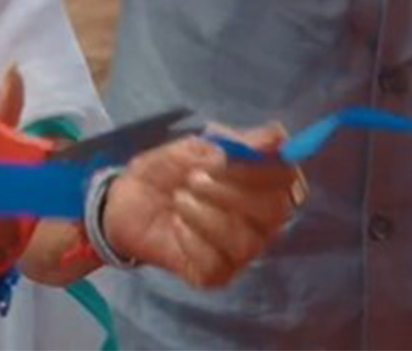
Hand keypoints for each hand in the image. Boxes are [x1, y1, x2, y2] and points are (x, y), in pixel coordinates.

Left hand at [103, 124, 305, 288]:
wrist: (123, 203)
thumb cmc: (164, 173)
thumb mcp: (189, 148)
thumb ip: (232, 143)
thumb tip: (275, 137)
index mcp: (260, 186)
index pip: (287, 180)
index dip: (261, 167)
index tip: (224, 157)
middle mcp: (260, 221)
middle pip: (274, 211)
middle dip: (229, 191)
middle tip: (193, 179)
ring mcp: (240, 251)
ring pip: (246, 240)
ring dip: (205, 214)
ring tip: (178, 199)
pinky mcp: (216, 274)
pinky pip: (217, 263)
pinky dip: (191, 239)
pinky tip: (176, 225)